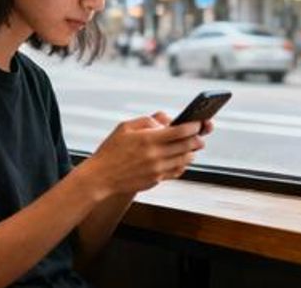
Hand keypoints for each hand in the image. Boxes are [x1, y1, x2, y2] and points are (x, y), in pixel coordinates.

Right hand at [83, 112, 206, 195]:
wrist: (101, 176)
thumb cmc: (111, 149)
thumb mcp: (124, 127)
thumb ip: (147, 120)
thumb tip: (166, 121)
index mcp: (148, 139)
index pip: (181, 131)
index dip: (193, 126)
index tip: (197, 123)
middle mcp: (155, 155)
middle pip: (188, 146)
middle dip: (198, 139)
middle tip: (199, 135)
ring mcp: (157, 169)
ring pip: (186, 159)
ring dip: (191, 152)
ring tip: (189, 147)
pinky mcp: (157, 180)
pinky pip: (177, 171)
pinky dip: (182, 164)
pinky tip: (179, 159)